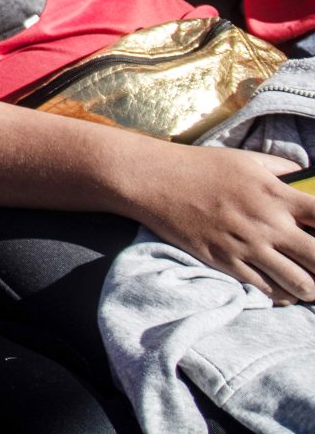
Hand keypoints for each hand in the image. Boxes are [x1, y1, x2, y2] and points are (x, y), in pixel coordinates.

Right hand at [129, 142, 314, 303]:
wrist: (153, 180)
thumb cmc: (199, 166)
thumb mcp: (244, 159)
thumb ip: (280, 168)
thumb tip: (305, 173)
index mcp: (276, 195)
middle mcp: (267, 224)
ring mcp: (246, 246)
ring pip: (298, 283)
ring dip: (309, 287)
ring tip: (307, 284)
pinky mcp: (225, 262)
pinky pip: (265, 289)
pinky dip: (280, 294)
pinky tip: (283, 289)